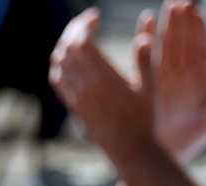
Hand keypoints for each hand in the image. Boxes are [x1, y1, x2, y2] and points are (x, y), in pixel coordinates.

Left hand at [49, 9, 150, 157]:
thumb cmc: (144, 118)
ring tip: (79, 37)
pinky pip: (57, 81)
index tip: (96, 16)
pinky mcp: (73, 107)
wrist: (130, 150)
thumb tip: (145, 27)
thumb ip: (145, 56)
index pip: (82, 40)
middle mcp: (84, 86)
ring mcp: (76, 97)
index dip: (85, 23)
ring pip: (58, 63)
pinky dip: (59, 64)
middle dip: (74, 29)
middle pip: (67, 48)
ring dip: (65, 44)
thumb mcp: (149, 86)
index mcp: (103, 77)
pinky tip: (69, 60)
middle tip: (87, 22)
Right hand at [136, 1, 205, 162]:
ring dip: (168, 25)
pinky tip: (147, 21)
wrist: (162, 158)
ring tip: (167, 5)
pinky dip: (146, 39)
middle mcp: (185, 74)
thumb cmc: (189, 143)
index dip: (200, 30)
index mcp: (202, 81)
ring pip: (168, 45)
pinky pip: (147, 56)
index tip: (196, 13)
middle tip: (181, 2)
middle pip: (185, 42)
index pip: (202, 49)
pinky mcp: (148, 81)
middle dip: (183, 22)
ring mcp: (166, 76)